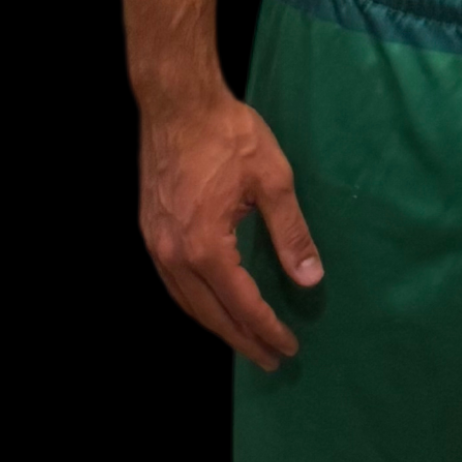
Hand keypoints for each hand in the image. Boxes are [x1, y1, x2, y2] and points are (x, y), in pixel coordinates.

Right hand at [139, 90, 322, 371]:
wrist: (177, 101)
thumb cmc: (227, 134)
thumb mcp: (273, 180)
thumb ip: (291, 234)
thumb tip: (310, 278)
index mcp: (206, 247)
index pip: (242, 305)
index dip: (267, 329)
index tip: (289, 348)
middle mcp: (174, 254)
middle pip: (210, 314)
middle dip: (243, 340)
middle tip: (270, 360)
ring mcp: (156, 244)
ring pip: (187, 302)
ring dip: (217, 325)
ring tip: (244, 340)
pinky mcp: (150, 230)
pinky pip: (173, 282)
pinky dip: (196, 301)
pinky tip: (212, 303)